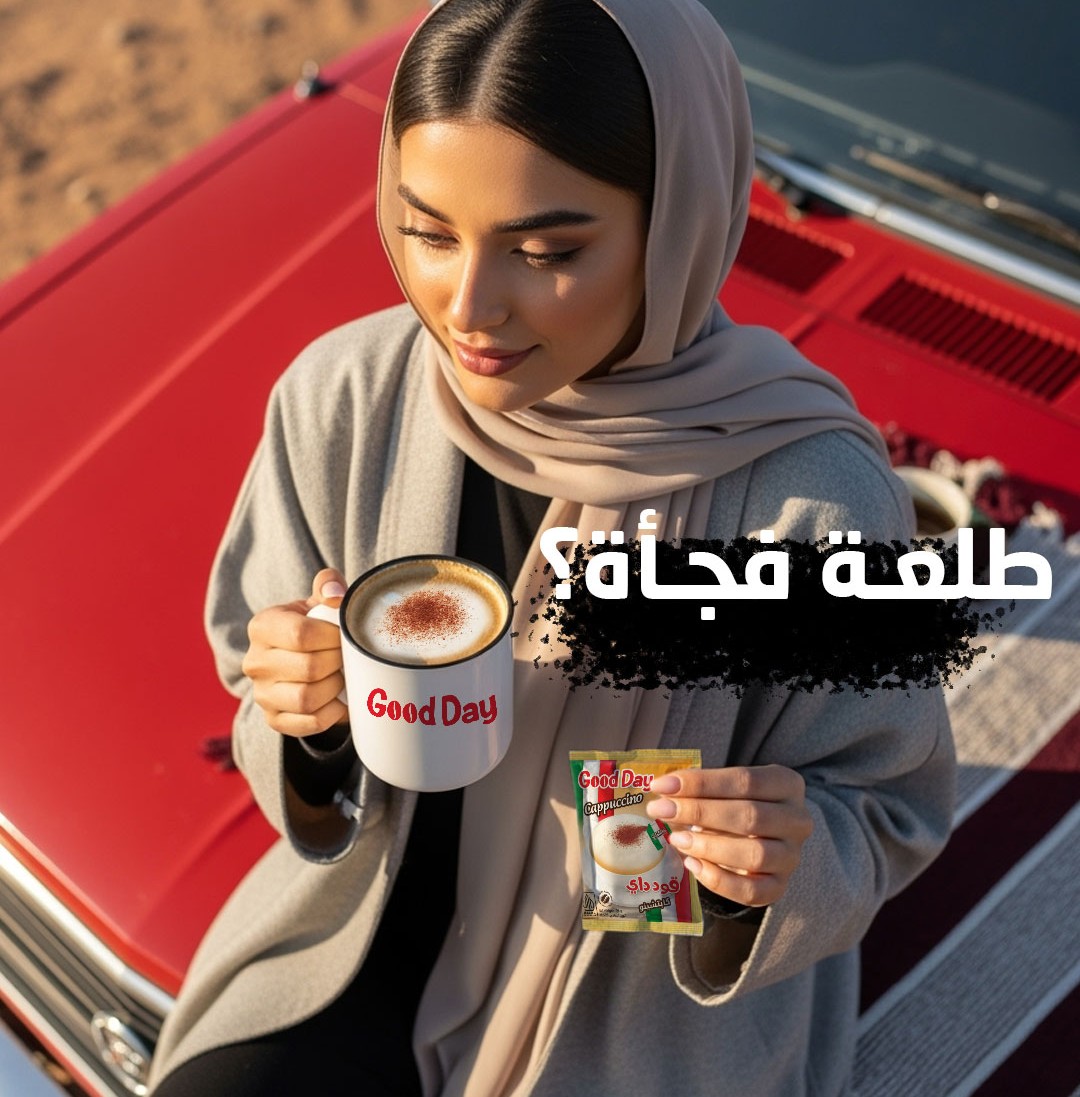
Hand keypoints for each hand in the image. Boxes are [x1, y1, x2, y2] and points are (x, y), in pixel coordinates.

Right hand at [240, 568, 348, 736]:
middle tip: (347, 657)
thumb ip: (328, 585)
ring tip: (341, 676)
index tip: (343, 635)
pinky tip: (338, 700)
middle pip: (309, 668)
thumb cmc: (316, 625)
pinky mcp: (274, 719)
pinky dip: (332, 714)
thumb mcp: (320, 601)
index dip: (333, 637)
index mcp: (262, 626)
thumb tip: (335, 593)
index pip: (301, 634)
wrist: (304, 659)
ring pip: (307, 698)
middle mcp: (255, 661)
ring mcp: (261, 694)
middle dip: (338, 662)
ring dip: (335, 688)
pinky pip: (309, 723)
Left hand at [645, 765, 812, 907]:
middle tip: (661, 811)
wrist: (761, 838)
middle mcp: (797, 820)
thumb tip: (663, 790)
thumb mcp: (726, 789)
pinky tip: (692, 864)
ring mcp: (791, 856)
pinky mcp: (780, 886)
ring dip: (709, 847)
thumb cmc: (737, 804)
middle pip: (750, 816)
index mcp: (787, 784)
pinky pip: (752, 891)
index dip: (702, 782)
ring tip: (676, 839)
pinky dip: (719, 880)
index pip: (745, 780)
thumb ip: (701, 789)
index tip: (662, 785)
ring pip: (755, 855)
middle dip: (699, 812)